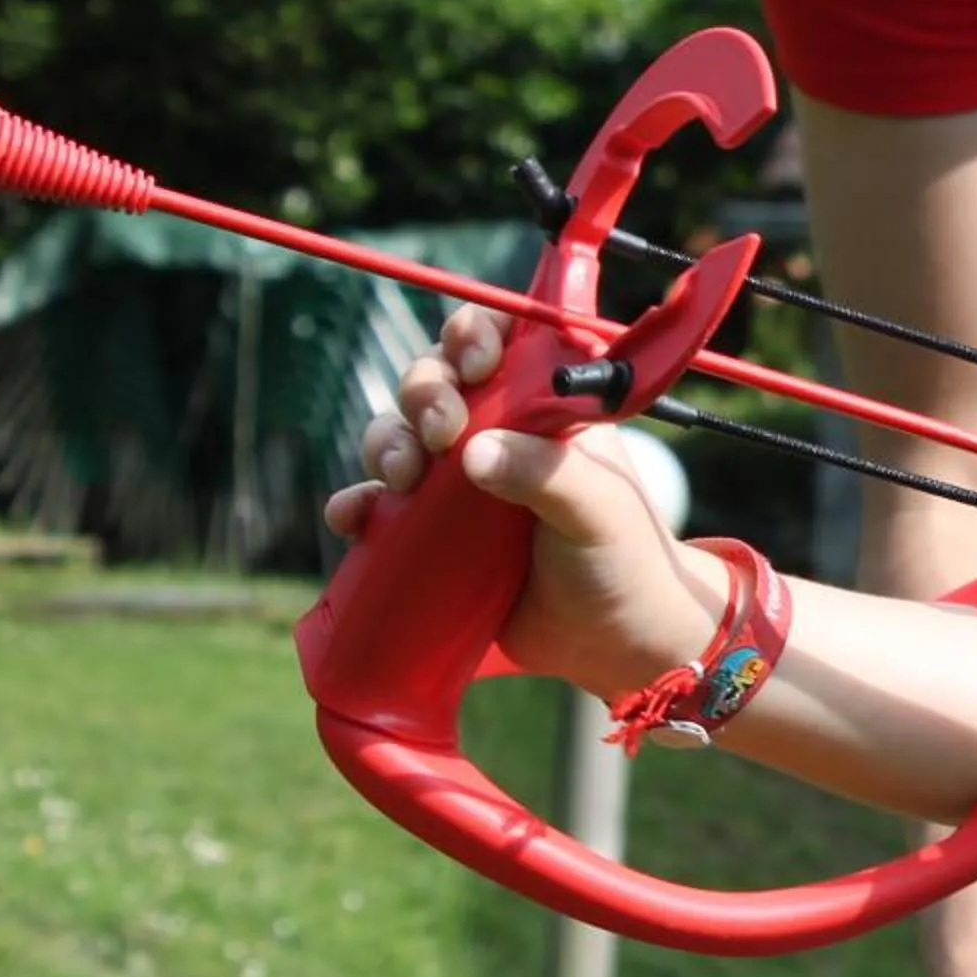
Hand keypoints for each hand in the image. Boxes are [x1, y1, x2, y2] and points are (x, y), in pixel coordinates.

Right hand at [319, 307, 723, 698]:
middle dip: (425, 392)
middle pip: (437, 379)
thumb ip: (547, 474)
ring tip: (406, 479)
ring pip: (400, 433)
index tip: (476, 362)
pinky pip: (379, 505)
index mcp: (545, 406)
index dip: (475, 335)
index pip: (502, 339)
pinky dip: (358, 504)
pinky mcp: (432, 531)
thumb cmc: (623, 560)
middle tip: (441, 433)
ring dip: (388, 443)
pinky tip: (352, 518)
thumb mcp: (598, 511)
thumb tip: (474, 454)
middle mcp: (497, 431)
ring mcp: (460, 480)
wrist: (612, 641)